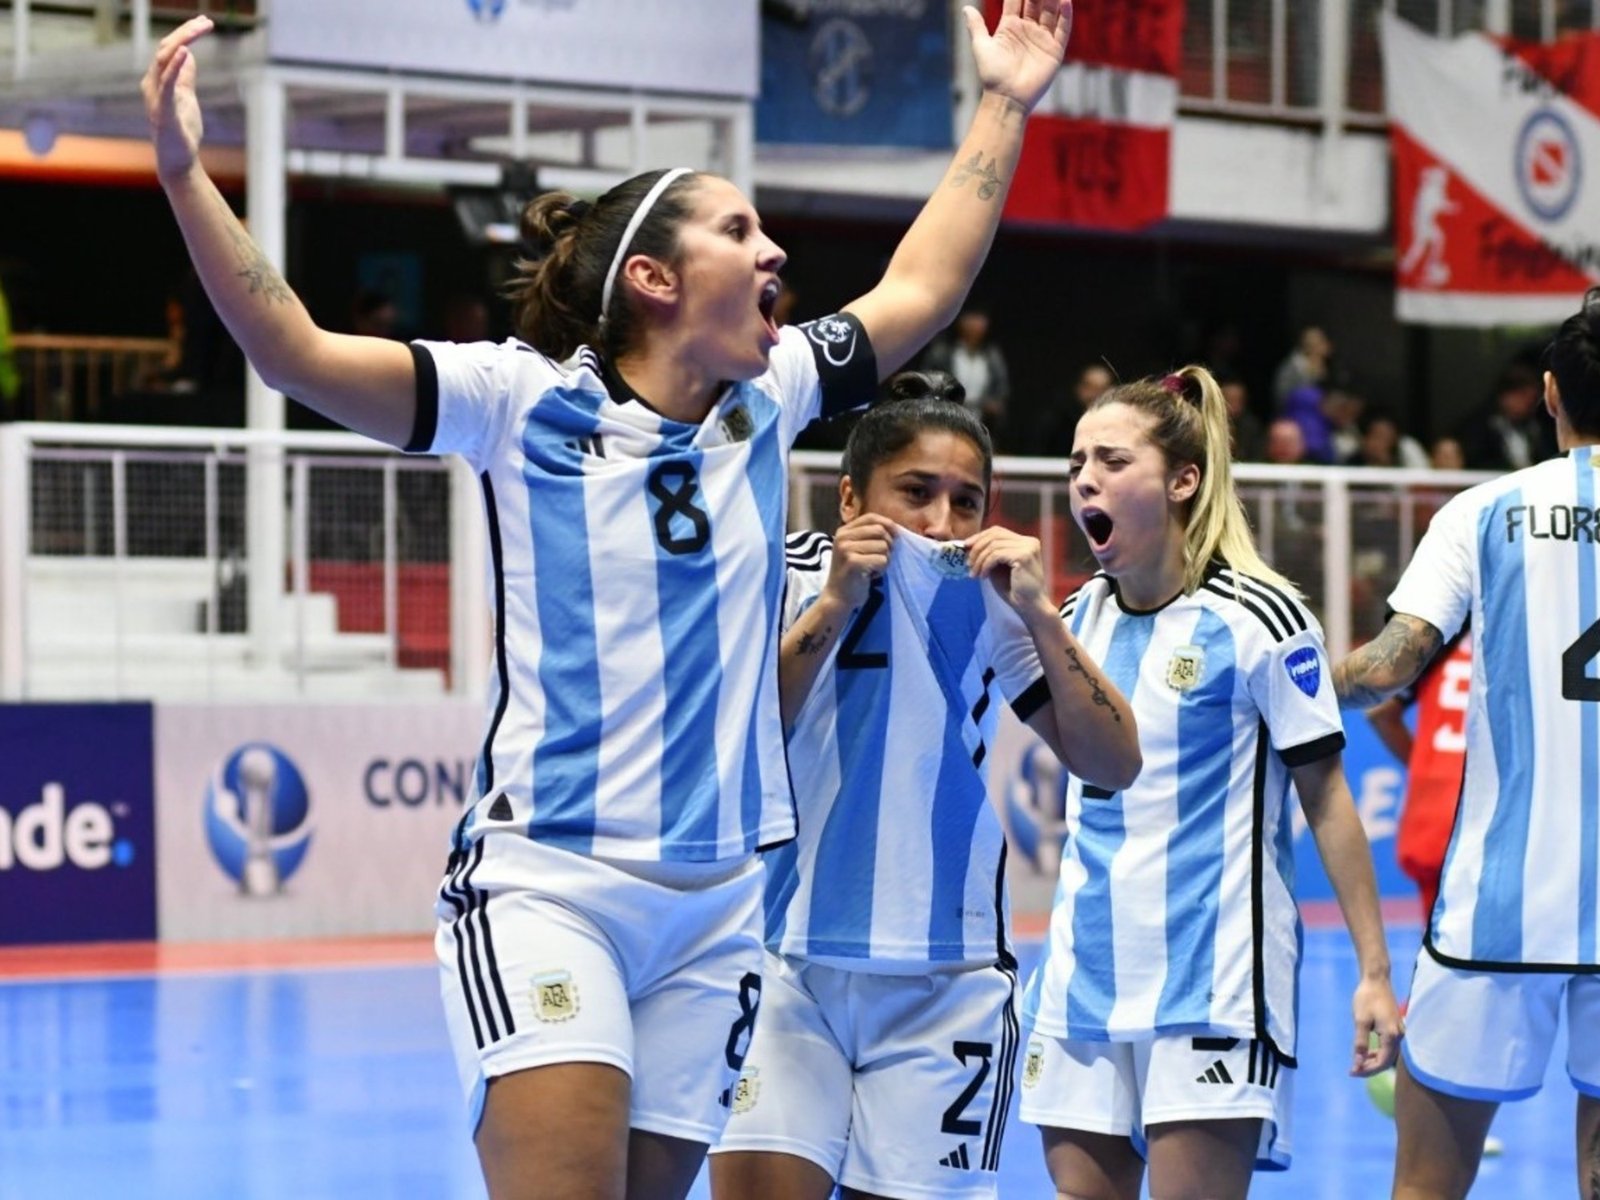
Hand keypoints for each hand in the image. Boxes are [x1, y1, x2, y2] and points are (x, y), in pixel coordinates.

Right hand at [142, 15, 212, 183]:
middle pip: (166, 48)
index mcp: (157, 79)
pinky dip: (175, 65)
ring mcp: (156, 96)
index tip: (204, 22)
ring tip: (199, 29)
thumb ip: (185, 77)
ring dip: (182, 41)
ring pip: (164, 59)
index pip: (169, 48)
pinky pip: (167, 83)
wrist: (178, 161)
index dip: (185, 33)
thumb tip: (189, 55)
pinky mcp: (164, 110)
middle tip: (206, 22)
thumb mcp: (186, 97)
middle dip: (185, 32)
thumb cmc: (181, 131)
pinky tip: (187, 52)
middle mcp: (152, 83)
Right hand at [824, 514, 894, 611]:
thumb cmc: (853, 574)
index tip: (896, 536)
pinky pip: (882, 560)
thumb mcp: (857, 549)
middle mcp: (843, 537)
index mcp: (844, 531)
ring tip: (873, 569)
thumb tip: (896, 528)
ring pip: (883, 546)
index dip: (888, 524)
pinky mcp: (853, 562)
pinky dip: (882, 569)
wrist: (838, 598)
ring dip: (885, 560)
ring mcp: (846, 549)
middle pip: (880, 531)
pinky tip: (871, 575)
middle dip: (888, 545)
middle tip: (881, 559)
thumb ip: (871, 536)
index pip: (871, 517)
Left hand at [961, 0, 1071, 113]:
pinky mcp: (1054, 50)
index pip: (1017, 0)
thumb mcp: (981, 47)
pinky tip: (1065, 1)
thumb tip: (965, 8)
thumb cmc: (992, 75)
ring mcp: (1042, 39)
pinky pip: (1062, 30)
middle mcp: (1027, 30)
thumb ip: (976, 26)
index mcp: (1010, 27)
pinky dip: (1065, 16)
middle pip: (1036, 2)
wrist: (1006, 98)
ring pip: (1050, 12)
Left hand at [965, 526, 1048, 615]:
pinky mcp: (1023, 556)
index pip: (998, 531)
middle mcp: (1028, 541)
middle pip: (994, 534)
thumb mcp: (998, 567)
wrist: (1030, 607)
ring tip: (974, 574)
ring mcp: (1027, 547)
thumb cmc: (1015, 590)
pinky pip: (996, 555)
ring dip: (979, 560)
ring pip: (993, 545)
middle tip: (967, 563)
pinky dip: (985, 565)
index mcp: (1025, 542)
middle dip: (976, 548)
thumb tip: (968, 544)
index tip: (965, 547)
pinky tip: (983, 577)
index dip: (979, 537)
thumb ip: (989, 554)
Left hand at [1350, 976, 1402, 1076]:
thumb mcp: (1360, 1021)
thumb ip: (1360, 1043)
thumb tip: (1358, 1062)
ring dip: (1373, 1060)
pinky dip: (1377, 1052)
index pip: (1382, 1061)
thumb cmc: (1367, 998)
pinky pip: (1388, 1046)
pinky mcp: (1395, 1028)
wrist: (1376, 980)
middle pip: (1386, 1060)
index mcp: (1391, 1035)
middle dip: (1370, 1068)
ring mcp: (1399, 1031)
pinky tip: (1366, 1053)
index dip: (1367, 1069)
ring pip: (1388, 1054)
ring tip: (1358, 1063)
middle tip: (1353, 1071)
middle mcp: (1399, 1035)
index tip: (1352, 1072)